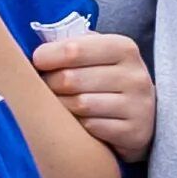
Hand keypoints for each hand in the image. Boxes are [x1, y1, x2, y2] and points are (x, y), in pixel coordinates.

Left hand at [34, 31, 157, 160]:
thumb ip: (71, 45)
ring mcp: (138, 106)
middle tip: (46, 86)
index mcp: (123, 48)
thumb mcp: (96, 54)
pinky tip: (79, 121)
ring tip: (60, 102)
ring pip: (79, 105)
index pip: (74, 49)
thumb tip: (36, 50)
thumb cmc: (104, 78)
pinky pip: (90, 127)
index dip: (46, 56)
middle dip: (49, 83)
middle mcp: (135, 75)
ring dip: (61, 105)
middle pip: (70, 79)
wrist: (140, 115)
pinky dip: (78, 125)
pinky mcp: (135, 132)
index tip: (37, 62)